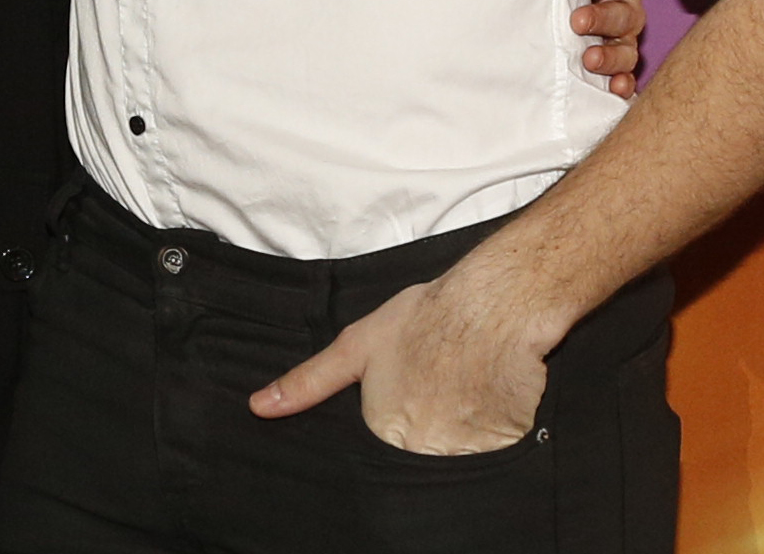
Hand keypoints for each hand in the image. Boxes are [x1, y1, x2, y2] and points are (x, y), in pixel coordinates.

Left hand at [251, 273, 548, 453]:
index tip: (410, 397)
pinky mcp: (504, 450)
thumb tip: (259, 408)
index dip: (396, 421)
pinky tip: (489, 396)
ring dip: (461, 430)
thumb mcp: (356, 346)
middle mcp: (421, 452)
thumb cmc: (423, 320)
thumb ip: (309, 383)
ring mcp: (465, 454)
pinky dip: (493, 430)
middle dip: (426, 426)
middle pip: (418, 455)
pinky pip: (494, 451)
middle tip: (438, 387)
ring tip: (463, 387)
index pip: (382, 449)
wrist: (492, 307)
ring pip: (456, 455)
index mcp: (383, 432)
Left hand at [576, 0, 646, 97]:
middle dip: (603, 18)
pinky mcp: (613, 67)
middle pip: (626, 16)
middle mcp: (626, 11)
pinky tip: (614, 90)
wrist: (565, 4)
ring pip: (626, 49)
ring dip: (610, 54)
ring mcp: (622, 40)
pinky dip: (621, 84)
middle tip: (577, 21)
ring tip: (588, 58)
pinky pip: (625, 77)